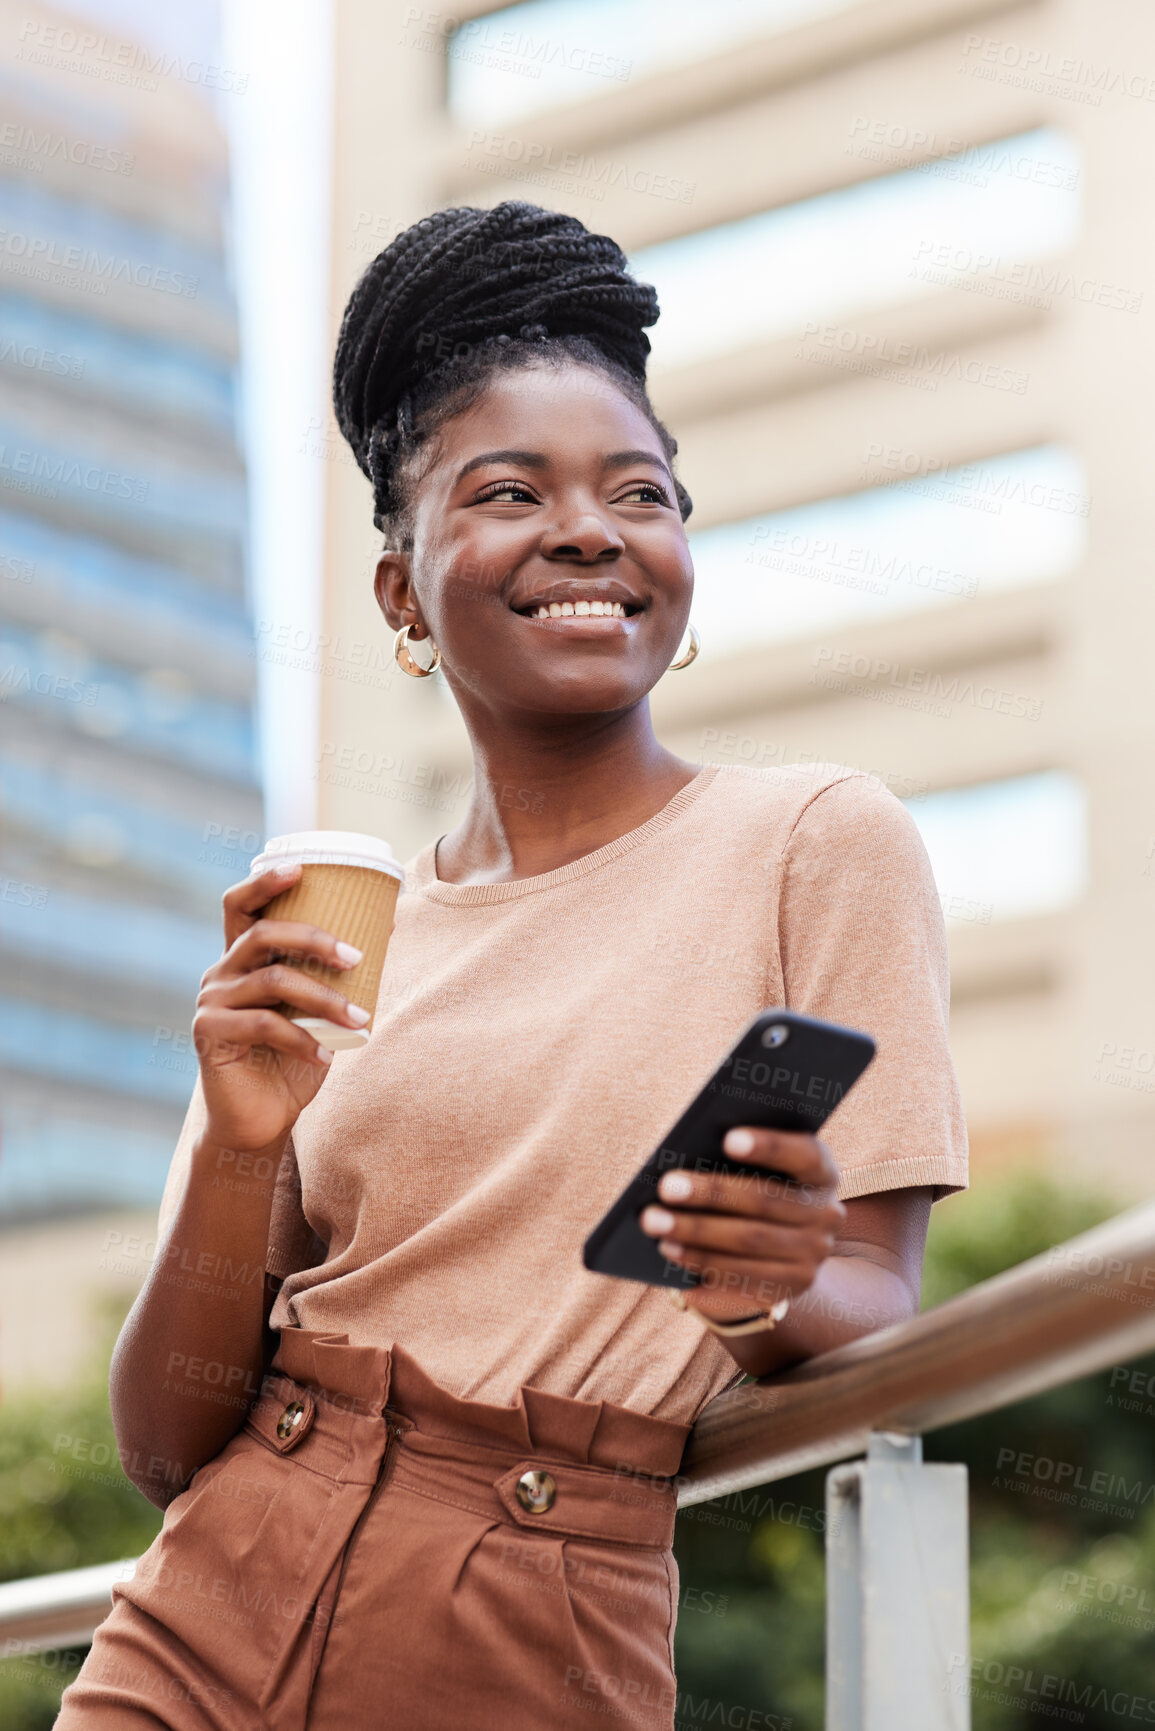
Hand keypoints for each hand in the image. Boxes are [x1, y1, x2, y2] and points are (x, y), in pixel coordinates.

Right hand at [191, 863, 372, 1152]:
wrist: (259, 1119)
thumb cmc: (292, 1060)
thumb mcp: (318, 1010)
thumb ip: (336, 972)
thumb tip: (389, 921)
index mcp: (242, 959)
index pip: (240, 905)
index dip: (264, 882)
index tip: (299, 868)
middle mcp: (220, 973)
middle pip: (263, 933)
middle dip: (314, 938)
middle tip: (357, 956)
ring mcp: (211, 1002)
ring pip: (273, 980)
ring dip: (324, 998)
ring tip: (361, 1020)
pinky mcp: (210, 1034)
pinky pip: (265, 1024)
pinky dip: (303, 1037)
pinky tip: (328, 1054)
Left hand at [639, 1128, 845, 1323]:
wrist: (779, 1247)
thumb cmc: (753, 1185)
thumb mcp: (754, 1167)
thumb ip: (734, 1157)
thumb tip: (687, 1153)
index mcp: (821, 1171)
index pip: (804, 1153)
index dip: (769, 1146)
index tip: (728, 1139)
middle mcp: (825, 1213)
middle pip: (766, 1200)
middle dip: (711, 1193)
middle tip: (666, 1187)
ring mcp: (813, 1254)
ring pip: (750, 1241)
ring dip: (697, 1233)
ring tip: (656, 1223)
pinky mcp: (792, 1286)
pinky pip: (744, 1277)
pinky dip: (703, 1264)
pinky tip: (671, 1254)